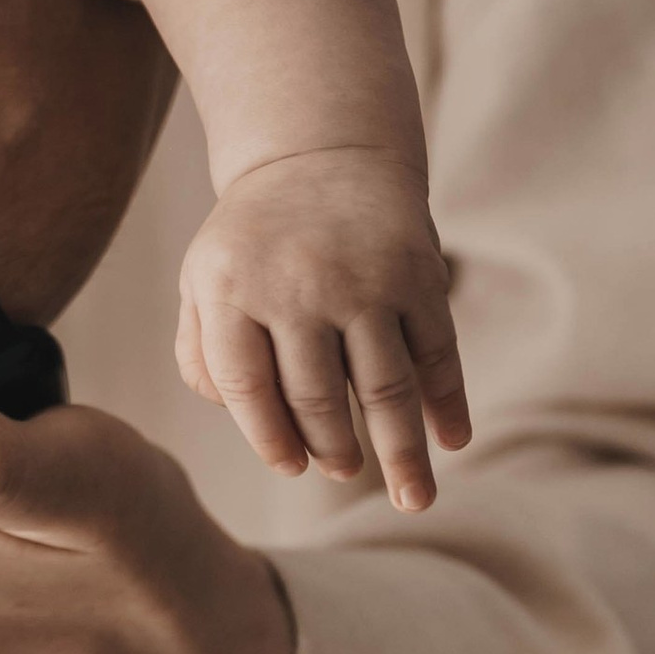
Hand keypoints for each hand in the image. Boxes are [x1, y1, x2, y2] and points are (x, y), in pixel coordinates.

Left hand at [178, 148, 472, 511]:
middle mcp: (297, 285)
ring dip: (402, 451)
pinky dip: (448, 402)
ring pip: (385, 387)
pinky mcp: (417, 273)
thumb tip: (238, 418)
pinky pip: (436, 352)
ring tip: (412, 498)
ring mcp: (363, 279)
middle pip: (316, 397)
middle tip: (340, 470)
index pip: (246, 387)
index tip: (291, 466)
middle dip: (332, 449)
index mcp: (230, 287)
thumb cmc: (255, 239)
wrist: (321, 154)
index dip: (269, 439)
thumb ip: (202, 350)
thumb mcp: (204, 278)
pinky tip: (452, 440)